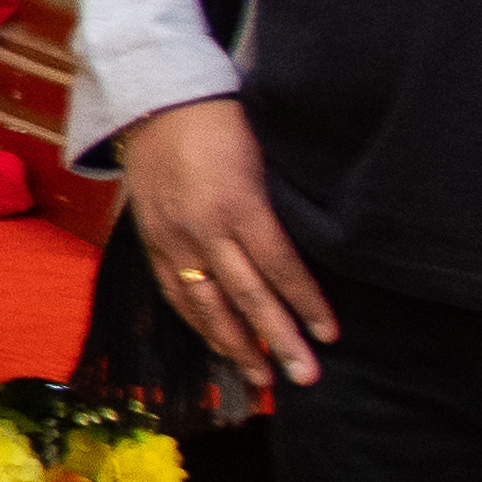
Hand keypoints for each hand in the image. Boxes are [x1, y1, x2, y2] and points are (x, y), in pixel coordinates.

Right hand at [106, 96, 335, 394]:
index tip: (329, 335)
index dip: (306, 304)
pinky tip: (218, 345)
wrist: (156, 104)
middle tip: (304, 375)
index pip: (280, 267)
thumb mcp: (263, 158)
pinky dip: (197, 323)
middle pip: (247, 296)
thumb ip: (279, 207)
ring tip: (261, 377)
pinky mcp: (151, 241)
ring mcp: (172, 238)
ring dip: (235, 345)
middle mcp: (204, 229)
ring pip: (206, 304)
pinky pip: (174, 293)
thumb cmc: (222, 125)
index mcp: (239, 204)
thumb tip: (312, 252)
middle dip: (278, 339)